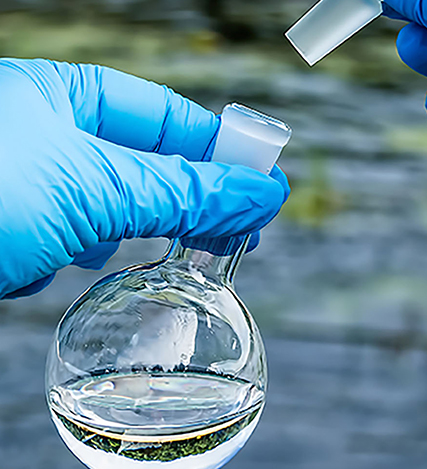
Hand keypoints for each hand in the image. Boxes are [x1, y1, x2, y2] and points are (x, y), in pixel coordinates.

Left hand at [0, 59, 288, 298]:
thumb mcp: (95, 185)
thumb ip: (183, 191)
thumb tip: (258, 192)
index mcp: (75, 100)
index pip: (174, 122)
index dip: (223, 151)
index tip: (261, 185)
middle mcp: (60, 140)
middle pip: (154, 168)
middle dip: (194, 202)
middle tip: (237, 234)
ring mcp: (42, 188)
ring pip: (119, 211)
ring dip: (137, 235)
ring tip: (146, 252)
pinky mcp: (22, 233)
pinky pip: (78, 243)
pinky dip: (84, 260)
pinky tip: (67, 267)